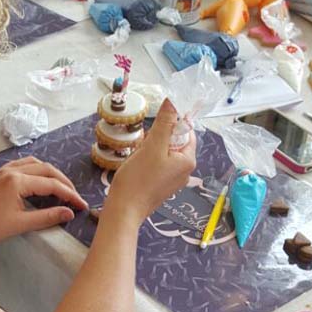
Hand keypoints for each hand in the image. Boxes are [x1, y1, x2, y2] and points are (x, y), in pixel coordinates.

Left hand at [0, 157, 87, 256]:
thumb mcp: (21, 224)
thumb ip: (48, 217)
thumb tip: (70, 212)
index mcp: (17, 181)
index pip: (51, 184)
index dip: (69, 194)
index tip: (82, 205)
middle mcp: (11, 170)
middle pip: (46, 169)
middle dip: (63, 182)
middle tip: (74, 196)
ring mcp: (2, 171)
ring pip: (34, 164)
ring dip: (50, 173)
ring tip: (60, 188)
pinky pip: (22, 166)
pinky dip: (36, 171)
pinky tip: (39, 182)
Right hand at [107, 100, 196, 222]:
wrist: (123, 210)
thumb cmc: (138, 179)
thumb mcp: (152, 146)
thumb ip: (164, 123)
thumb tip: (173, 101)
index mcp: (188, 160)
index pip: (186, 131)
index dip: (170, 125)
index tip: (154, 130)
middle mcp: (185, 171)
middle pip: (175, 142)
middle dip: (157, 138)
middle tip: (144, 146)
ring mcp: (173, 180)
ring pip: (164, 152)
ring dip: (151, 149)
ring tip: (138, 158)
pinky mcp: (161, 186)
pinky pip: (158, 164)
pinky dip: (148, 160)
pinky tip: (137, 167)